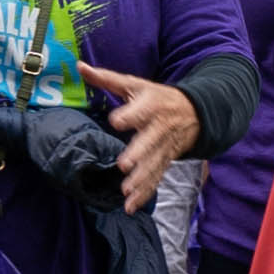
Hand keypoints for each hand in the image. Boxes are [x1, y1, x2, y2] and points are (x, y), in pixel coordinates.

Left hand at [85, 64, 201, 210]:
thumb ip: (106, 79)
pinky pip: (155, 179)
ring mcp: (163, 148)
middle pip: (148, 142)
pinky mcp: (164, 162)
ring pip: (152, 165)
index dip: (129, 115)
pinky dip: (144, 194)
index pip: (140, 110)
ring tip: (126, 192)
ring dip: (140, 180)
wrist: (194, 113)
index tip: (117, 120)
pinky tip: (131, 206)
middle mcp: (158, 129)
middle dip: (138, 154)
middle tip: (124, 165)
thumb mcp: (135, 84)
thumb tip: (79, 67)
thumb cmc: (156, 97)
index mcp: (150, 106)